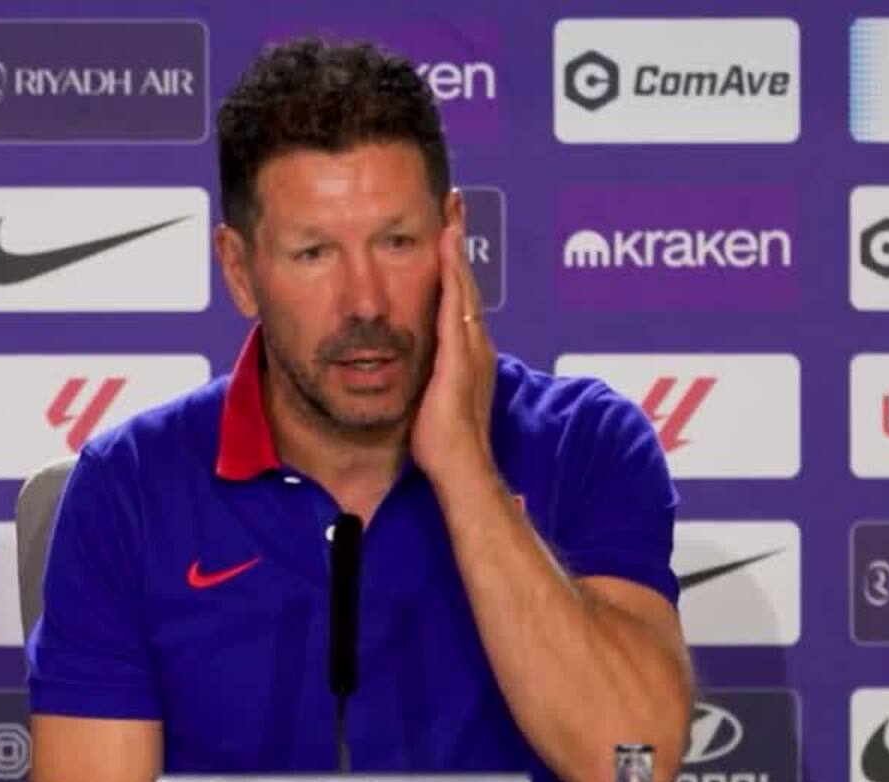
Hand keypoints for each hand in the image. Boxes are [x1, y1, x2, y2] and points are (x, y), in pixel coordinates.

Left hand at [411, 220, 496, 484]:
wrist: (460, 470)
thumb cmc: (443, 445)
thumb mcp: (434, 400)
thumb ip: (428, 379)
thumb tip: (414, 372)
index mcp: (468, 353)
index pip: (461, 298)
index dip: (454, 264)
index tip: (447, 231)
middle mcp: (475, 343)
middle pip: (466, 281)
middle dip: (459, 241)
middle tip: (454, 204)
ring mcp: (471, 347)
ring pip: (464, 285)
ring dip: (457, 246)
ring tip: (451, 211)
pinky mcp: (460, 355)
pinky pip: (456, 302)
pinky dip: (453, 270)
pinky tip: (445, 245)